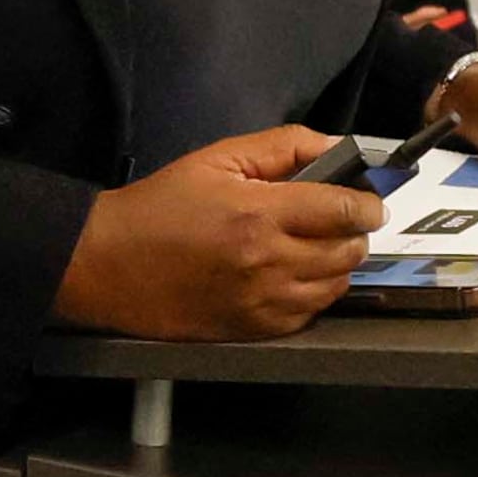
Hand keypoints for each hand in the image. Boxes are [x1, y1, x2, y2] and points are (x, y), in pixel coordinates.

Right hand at [51, 126, 383, 340]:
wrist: (108, 264)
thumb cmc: (160, 206)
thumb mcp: (217, 159)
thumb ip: (281, 147)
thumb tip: (335, 147)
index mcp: (260, 213)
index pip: (345, 210)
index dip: (368, 203)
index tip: (369, 200)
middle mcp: (269, 262)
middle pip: (348, 251)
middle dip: (354, 233)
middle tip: (338, 221)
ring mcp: (263, 302)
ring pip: (334, 286)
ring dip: (336, 265)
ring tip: (314, 248)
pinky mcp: (253, 329)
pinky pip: (309, 314)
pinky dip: (312, 294)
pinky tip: (291, 276)